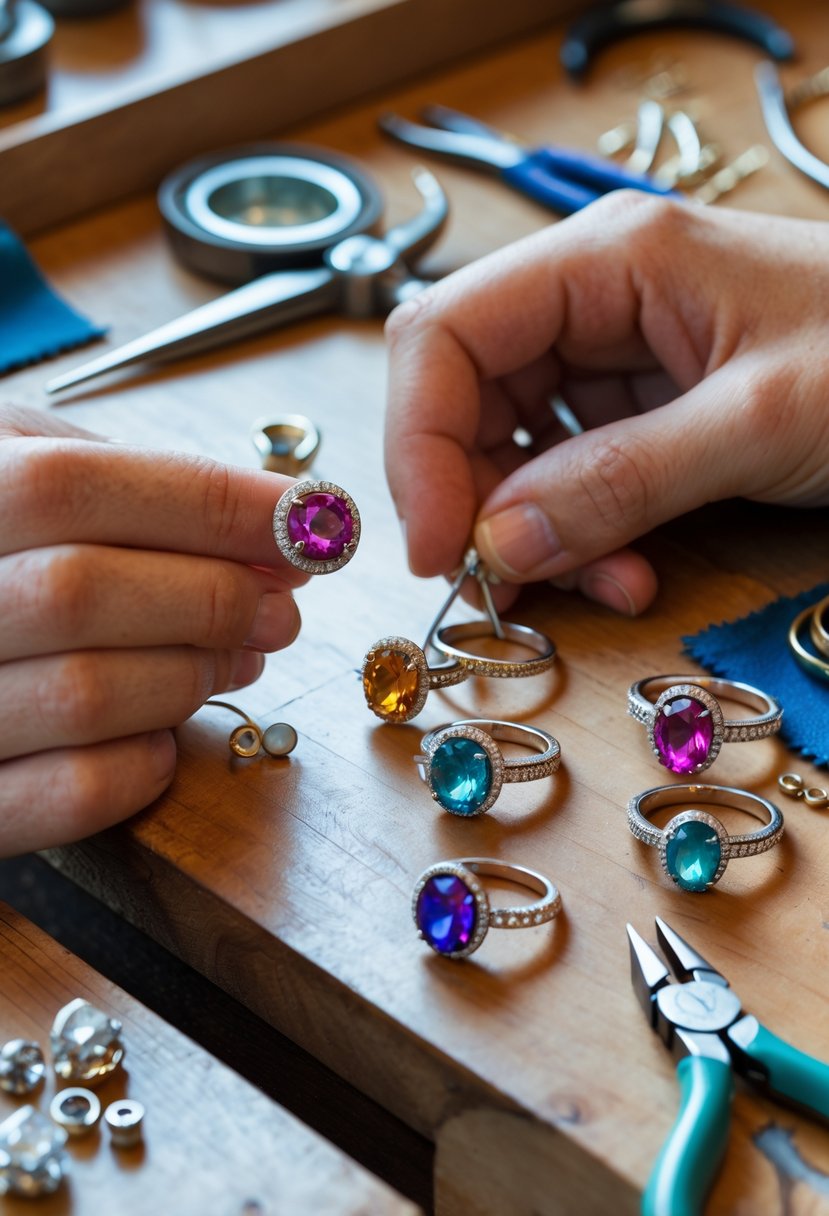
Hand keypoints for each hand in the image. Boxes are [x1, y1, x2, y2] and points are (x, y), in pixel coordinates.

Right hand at [0, 406, 304, 855]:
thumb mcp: (20, 465)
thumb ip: (131, 483)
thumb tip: (274, 522)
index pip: (79, 486)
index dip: (211, 504)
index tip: (310, 519)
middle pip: (83, 591)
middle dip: (214, 597)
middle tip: (282, 606)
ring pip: (88, 695)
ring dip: (196, 676)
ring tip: (237, 656)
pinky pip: (69, 794)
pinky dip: (146, 765)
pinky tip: (166, 735)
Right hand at [384, 192, 828, 613]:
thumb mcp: (760, 421)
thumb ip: (621, 481)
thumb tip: (497, 542)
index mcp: (608, 258)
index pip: (443, 335)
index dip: (418, 444)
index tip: (438, 547)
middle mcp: (593, 298)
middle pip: (462, 397)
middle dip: (473, 497)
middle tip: (504, 581)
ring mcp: (614, 356)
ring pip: (508, 448)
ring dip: (531, 530)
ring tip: (601, 585)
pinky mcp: (639, 410)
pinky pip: (564, 476)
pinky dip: (577, 536)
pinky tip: (626, 572)